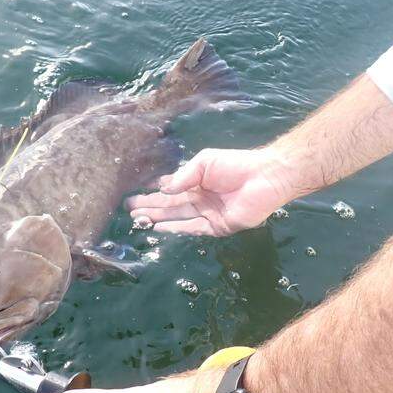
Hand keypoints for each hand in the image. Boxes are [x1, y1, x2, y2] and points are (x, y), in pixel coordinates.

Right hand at [125, 147, 295, 235]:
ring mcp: (207, 214)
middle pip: (170, 204)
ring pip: (177, 217)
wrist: (264, 178)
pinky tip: (159, 228)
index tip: (135, 192)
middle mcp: (200, 198)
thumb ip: (183, 177)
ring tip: (137, 218)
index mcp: (197, 181)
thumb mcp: (204, 163)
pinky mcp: (217, 226)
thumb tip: (163, 190)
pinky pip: (192, 229)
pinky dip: (175, 229)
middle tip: (128, 208)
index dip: (153, 190)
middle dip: (149, 205)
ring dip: (157, 218)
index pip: (171, 187)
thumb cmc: (235, 165)